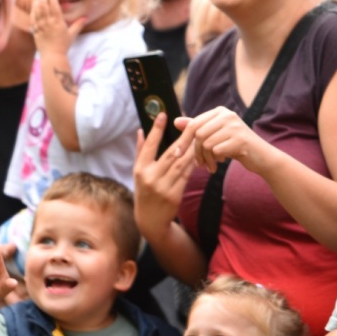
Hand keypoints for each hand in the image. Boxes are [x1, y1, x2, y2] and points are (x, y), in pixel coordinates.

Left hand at [29, 0, 85, 54]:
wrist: (52, 56)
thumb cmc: (63, 45)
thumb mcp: (72, 34)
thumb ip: (78, 24)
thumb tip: (86, 17)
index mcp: (58, 22)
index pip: (54, 5)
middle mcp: (48, 22)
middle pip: (44, 4)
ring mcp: (40, 25)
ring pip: (37, 9)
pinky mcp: (35, 29)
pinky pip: (33, 17)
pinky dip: (33, 9)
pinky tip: (34, 3)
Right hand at [133, 113, 194, 242]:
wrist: (150, 221)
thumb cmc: (143, 192)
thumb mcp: (137, 173)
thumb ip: (141, 151)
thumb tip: (140, 130)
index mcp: (140, 169)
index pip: (149, 145)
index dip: (156, 129)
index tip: (163, 114)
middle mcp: (150, 177)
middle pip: (170, 152)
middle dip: (183, 137)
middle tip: (192, 123)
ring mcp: (163, 187)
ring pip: (181, 163)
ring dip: (191, 149)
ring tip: (199, 136)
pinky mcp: (174, 195)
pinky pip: (186, 175)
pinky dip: (193, 164)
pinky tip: (199, 154)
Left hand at [184, 106, 278, 174]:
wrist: (261, 157)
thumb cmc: (235, 146)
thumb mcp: (215, 135)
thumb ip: (197, 128)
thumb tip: (176, 121)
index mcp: (220, 111)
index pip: (193, 124)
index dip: (183, 140)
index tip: (177, 154)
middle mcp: (227, 115)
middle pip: (198, 134)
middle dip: (195, 152)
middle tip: (199, 164)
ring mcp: (235, 126)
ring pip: (206, 144)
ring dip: (206, 159)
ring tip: (212, 165)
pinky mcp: (240, 139)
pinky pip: (217, 151)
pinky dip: (216, 160)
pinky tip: (222, 162)